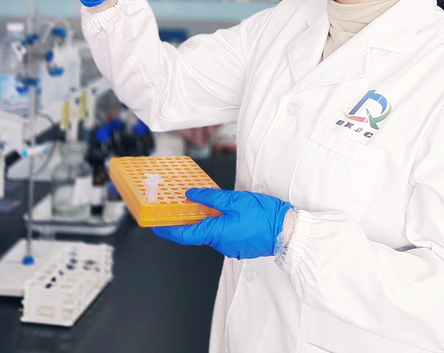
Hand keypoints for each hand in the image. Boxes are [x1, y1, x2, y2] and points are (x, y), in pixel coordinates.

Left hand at [152, 188, 292, 259]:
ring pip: (213, 232)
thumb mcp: (235, 200)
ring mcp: (232, 247)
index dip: (168, 231)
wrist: (289, 232)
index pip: (185, 235)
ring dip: (208, 220)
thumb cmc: (265, 216)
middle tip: (181, 206)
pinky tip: (225, 213)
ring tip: (208, 204)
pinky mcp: (241, 246)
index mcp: (217, 233)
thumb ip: (210, 199)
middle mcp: (222, 244)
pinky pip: (225, 235)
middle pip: (199, 232)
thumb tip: (191, 196)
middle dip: (190, 220)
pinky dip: (220, 224)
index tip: (155, 227)